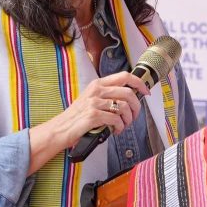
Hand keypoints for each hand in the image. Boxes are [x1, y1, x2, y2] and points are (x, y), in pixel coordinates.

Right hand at [27, 71, 148, 174]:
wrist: (61, 129)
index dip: (139, 84)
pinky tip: (115, 130)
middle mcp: (96, 90)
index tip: (146, 93)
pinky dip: (119, 127)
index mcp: (97, 84)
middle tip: (133, 116)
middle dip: (136, 107)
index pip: (125, 76)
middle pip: (128, 92)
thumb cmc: (77, 117)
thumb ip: (108, 95)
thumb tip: (131, 97)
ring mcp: (94, 102)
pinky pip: (116, 119)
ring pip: (124, 107)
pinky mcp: (93, 115)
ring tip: (123, 126)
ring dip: (128, 119)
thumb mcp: (92, 99)